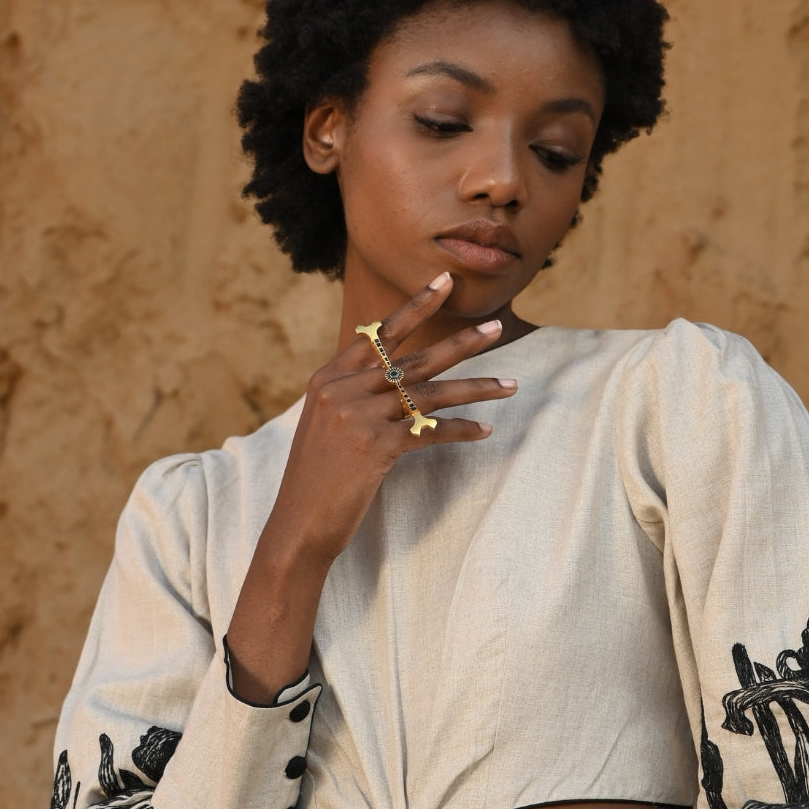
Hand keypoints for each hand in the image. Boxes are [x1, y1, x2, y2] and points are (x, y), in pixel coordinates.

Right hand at [226, 272, 517, 699]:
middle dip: (460, 342)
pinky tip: (483, 430)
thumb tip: (395, 377)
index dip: (416, 306)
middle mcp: (342, 389)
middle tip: (496, 327)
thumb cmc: (319, 478)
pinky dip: (461, 429)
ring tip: (510, 383)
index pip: (379, 333)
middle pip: (412, 358)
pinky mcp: (377, 447)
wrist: (298, 526)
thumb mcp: (327, 424)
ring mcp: (358, 416)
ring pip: (430, 393)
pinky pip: (431, 430)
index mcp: (328, 378)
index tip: (445, 282)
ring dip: (475, 388)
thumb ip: (354, 394)